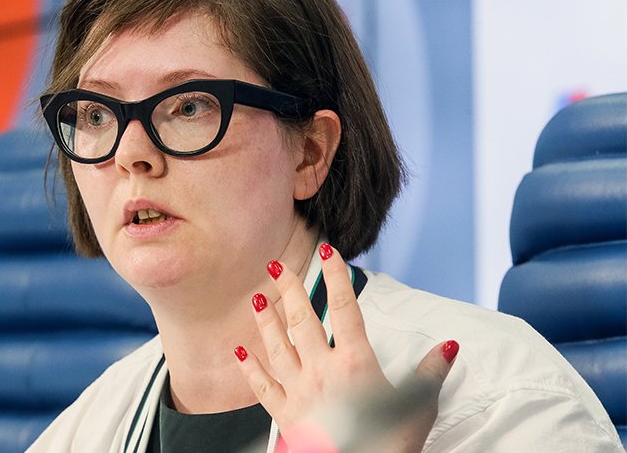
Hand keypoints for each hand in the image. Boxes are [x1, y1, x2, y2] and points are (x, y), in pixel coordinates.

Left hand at [235, 243, 457, 452]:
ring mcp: (299, 392)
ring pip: (277, 347)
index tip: (328, 252)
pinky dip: (249, 368)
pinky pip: (262, 386)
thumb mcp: (418, 409)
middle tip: (276, 266)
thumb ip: (430, 374)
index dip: (337, 278)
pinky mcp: (285, 416)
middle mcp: (322, 371)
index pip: (345, 309)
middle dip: (288, 289)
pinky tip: (238, 351)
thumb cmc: (389, 447)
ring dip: (266, 321)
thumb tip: (448, 347)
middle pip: (301, 320)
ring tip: (257, 299)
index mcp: (355, 364)